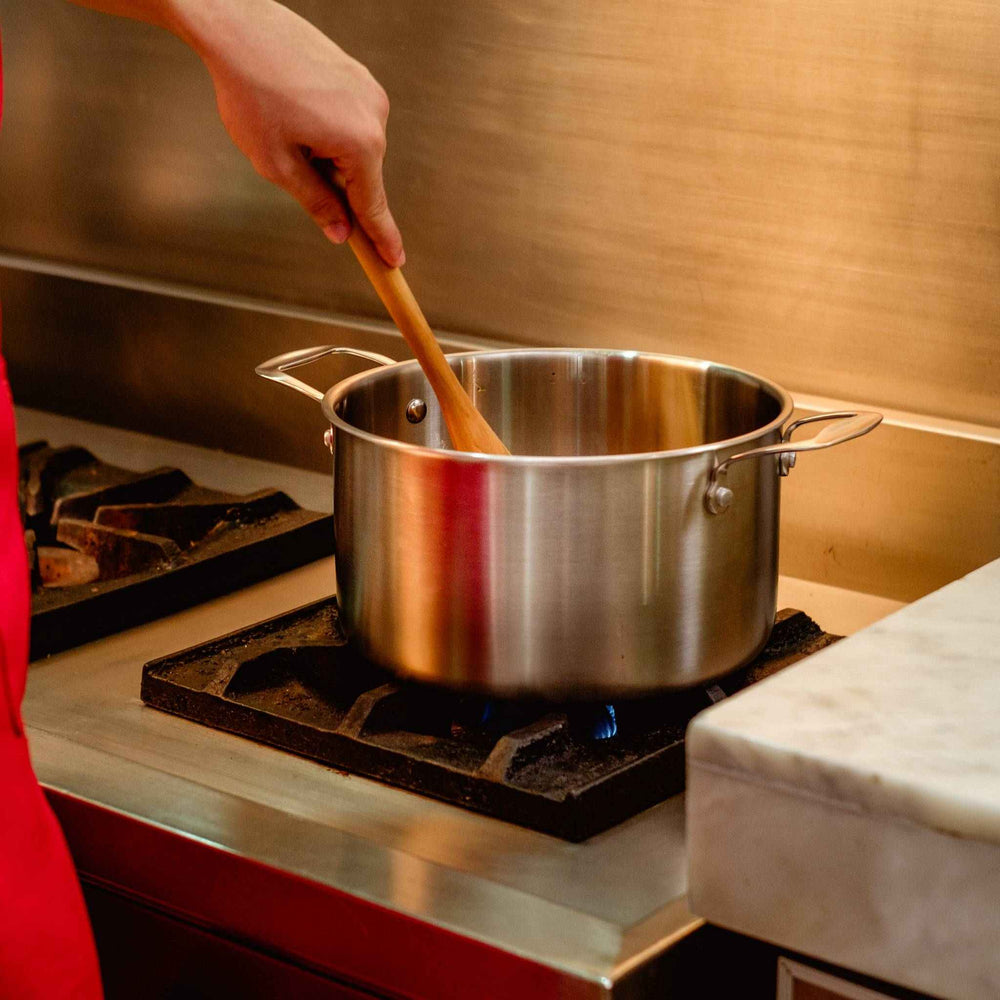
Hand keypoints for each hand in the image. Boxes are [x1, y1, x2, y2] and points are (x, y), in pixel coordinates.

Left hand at [177, 0, 403, 265]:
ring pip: (354, 148)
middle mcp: (375, 117)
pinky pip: (349, 121)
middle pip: (362, 176)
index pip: (373, 206)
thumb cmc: (250, 90)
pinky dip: (327, 128)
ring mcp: (369, 93)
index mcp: (360, 143)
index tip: (395, 261)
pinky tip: (295, 109)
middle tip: (292, 160)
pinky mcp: (358, 76)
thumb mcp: (276, 162)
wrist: (237, 26)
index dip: (382, 239)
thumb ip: (315, 201)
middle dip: (333, 183)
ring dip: (326, 153)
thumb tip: (339, 231)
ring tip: (286, 124)